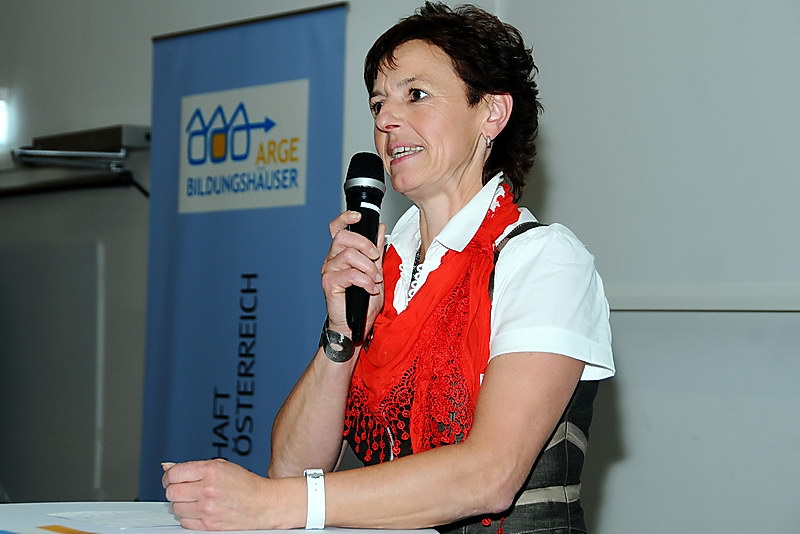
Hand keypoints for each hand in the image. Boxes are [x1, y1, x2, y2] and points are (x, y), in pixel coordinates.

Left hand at [162, 458, 296, 530]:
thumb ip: (193, 467)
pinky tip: (200, 510)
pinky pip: (184, 522)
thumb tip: (168, 467)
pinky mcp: (208, 525)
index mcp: (210, 470)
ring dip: (182, 504)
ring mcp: (207, 509)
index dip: (169, 476)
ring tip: (196, 499)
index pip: (173, 473)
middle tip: (184, 489)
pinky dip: (188, 517)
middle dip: (174, 490)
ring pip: (176, 508)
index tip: (172, 478)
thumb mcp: (221, 466)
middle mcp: (207, 489)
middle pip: (172, 492)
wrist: (262, 504)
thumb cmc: (245, 484)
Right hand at [321, 211, 385, 336]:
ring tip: (374, 279)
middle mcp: (332, 259)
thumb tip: (379, 229)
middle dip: (365, 245)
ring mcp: (329, 271)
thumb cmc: (363, 301)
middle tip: (375, 259)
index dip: (345, 218)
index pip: (337, 228)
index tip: (358, 216)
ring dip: (368, 267)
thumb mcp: (375, 271)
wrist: (355, 325)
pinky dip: (365, 281)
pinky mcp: (329, 283)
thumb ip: (376, 251)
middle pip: (343, 237)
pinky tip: (369, 289)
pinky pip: (350, 274)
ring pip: (349, 255)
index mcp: (341, 253)